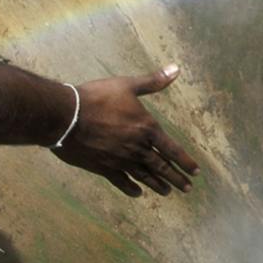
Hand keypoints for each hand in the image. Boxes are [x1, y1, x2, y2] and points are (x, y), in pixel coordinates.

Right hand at [52, 65, 201, 197]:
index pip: (172, 149)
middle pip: (161, 167)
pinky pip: (122, 182)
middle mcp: (137, 148)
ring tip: (167, 192)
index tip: (195, 172)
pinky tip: (138, 194)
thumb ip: (153, 81)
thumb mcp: (127, 85)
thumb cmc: (97, 98)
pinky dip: (131, 189)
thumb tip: (176, 69)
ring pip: (144, 176)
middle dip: (176, 178)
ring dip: (158, 185)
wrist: (67, 116)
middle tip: (187, 188)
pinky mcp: (104, 168)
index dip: (185, 161)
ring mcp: (121, 161)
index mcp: (147, 129)